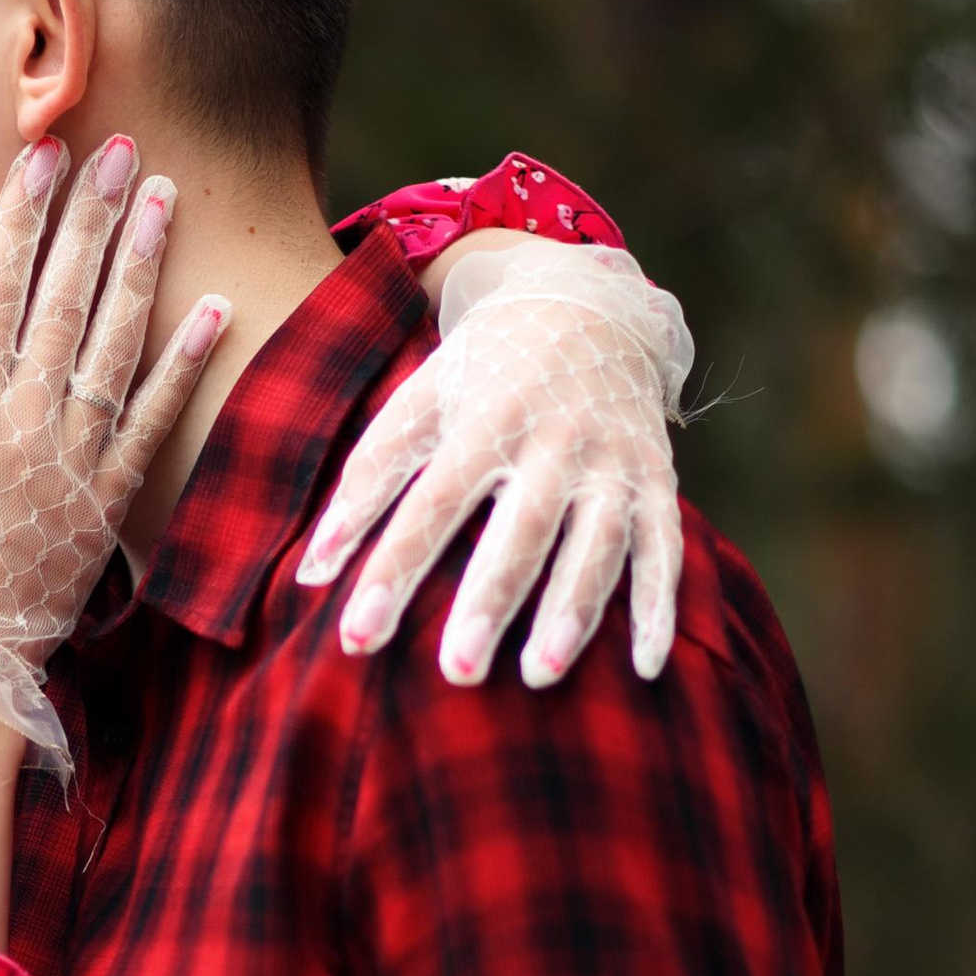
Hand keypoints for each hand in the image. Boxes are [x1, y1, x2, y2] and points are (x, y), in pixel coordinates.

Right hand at [0, 135, 231, 778]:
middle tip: (118, 147)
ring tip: (162, 197)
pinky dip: (184, 365)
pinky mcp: (107, 504)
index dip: (21, 218)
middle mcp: (20, 421)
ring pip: (113, 345)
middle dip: (91, 218)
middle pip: (63, 300)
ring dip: (141, 266)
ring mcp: (70, 461)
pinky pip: (152, 423)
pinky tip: (212, 308)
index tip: (42, 156)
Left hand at [298, 236, 691, 686]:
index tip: (357, 637)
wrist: (591, 302)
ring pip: (597, 543)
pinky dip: (662, 605)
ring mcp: (613, 460)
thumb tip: (310, 574)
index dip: (394, 569)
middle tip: (457, 671)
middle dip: (490, 600)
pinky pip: (666, 547)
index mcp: (486, 418)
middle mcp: (555, 439)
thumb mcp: (420, 400)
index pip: (432, 503)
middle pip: (520, 529)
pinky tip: (646, 666)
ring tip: (540, 673)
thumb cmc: (485, 368)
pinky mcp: (657, 479)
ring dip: (573, 610)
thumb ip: (368, 480)